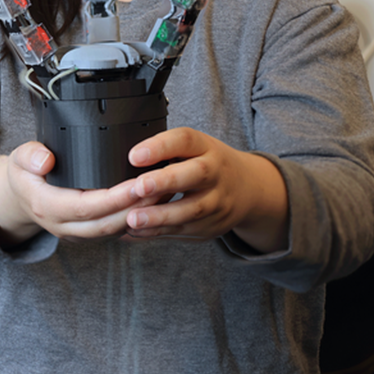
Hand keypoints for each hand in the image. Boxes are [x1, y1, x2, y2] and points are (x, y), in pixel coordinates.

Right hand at [0, 141, 157, 246]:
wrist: (20, 198)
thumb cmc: (24, 175)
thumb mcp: (18, 160)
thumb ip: (30, 156)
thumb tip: (46, 161)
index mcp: (48, 207)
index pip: (87, 206)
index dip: (115, 198)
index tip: (138, 183)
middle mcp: (65, 227)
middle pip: (107, 222)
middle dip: (137, 207)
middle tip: (163, 186)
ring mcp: (79, 234)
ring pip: (116, 229)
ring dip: (142, 214)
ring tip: (165, 191)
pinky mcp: (91, 233)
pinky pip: (117, 229)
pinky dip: (138, 218)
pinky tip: (155, 201)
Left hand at [125, 128, 288, 252]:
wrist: (247, 189)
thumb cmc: (207, 163)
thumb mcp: (192, 148)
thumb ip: (165, 150)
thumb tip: (126, 159)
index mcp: (206, 147)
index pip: (185, 140)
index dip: (160, 147)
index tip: (134, 156)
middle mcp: (217, 173)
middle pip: (196, 174)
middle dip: (166, 181)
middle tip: (139, 187)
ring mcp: (218, 202)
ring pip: (192, 210)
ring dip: (160, 216)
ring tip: (133, 219)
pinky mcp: (212, 226)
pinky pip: (185, 231)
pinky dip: (159, 232)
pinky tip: (136, 232)